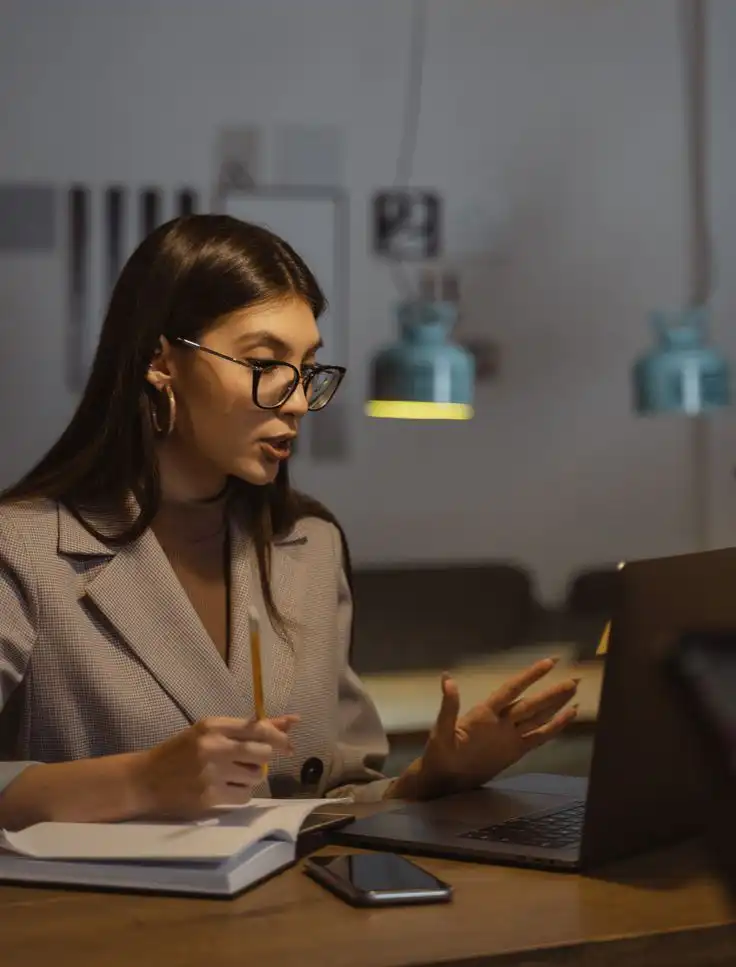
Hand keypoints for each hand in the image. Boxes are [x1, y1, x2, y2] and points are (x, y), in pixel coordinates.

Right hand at [130, 715, 298, 818]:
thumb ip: (248, 728)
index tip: (287, 744)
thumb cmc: (180, 752)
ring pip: (256, 776)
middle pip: (262, 753)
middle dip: (265, 758)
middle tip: (252, 761)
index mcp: (213, 725)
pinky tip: (226, 788)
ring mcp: (211, 773)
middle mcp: (213, 746)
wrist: (145, 779)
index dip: (278, 737)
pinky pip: (244, 796)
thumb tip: (292, 721)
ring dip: (251, 777)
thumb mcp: (209, 732)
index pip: (258, 728)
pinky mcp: (209, 797)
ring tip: (233, 774)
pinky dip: (241, 793)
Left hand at [392, 659, 577, 799]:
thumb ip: (448, 707)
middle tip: (574, 678)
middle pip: (531, 703)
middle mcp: (502, 720)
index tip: (549, 663)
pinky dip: (555, 727)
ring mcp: (510, 735)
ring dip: (556, 704)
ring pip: (538, 717)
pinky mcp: (516, 751)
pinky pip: (539, 737)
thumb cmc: (439, 753)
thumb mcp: (442, 731)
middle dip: (551, 691)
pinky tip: (569, 716)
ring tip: (574, 690)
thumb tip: (447, 679)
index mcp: (485, 713)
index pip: (512, 690)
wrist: (444, 778)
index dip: (530, 676)